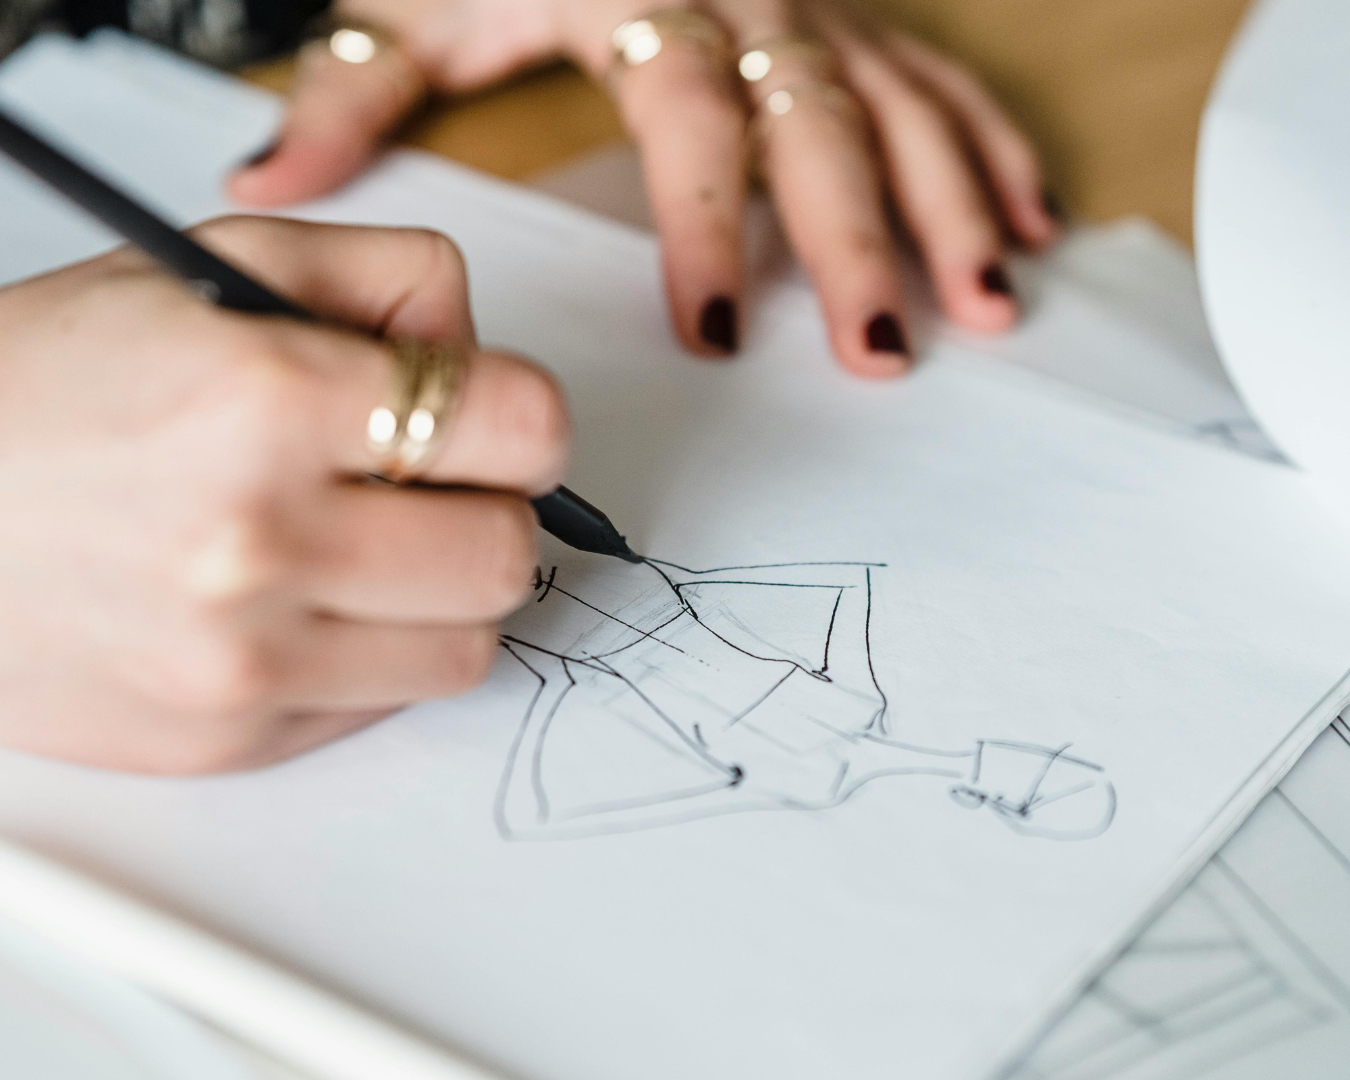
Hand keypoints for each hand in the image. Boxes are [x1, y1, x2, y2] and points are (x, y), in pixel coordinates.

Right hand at [0, 217, 568, 772]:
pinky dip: (375, 650)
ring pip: (470, 646)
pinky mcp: (229, 739)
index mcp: (264, 399)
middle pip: (508, 552)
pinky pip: (386, 703)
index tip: (492, 416)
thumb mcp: (210, 269)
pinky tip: (306, 600)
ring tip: (367, 546)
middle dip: (488, 508)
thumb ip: (384, 277)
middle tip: (425, 485)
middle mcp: (258, 541)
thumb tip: (483, 349)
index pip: (523, 427)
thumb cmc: (48, 388)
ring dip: (443, 592)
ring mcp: (244, 660)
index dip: (522, 416)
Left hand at [227, 1, 1057, 377]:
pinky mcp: (848, 16)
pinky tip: (1029, 221)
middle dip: (862, 242)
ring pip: (903, 106)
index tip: (711, 334)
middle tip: (887, 348)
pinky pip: (939, 75)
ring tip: (989, 302)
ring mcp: (813, 8)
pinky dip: (989, 147)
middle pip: (820, 126)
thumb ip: (349, 92)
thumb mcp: (416, 0)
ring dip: (953, 208)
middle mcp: (751, 3)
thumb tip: (261, 181)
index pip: (690, 124)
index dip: (707, 228)